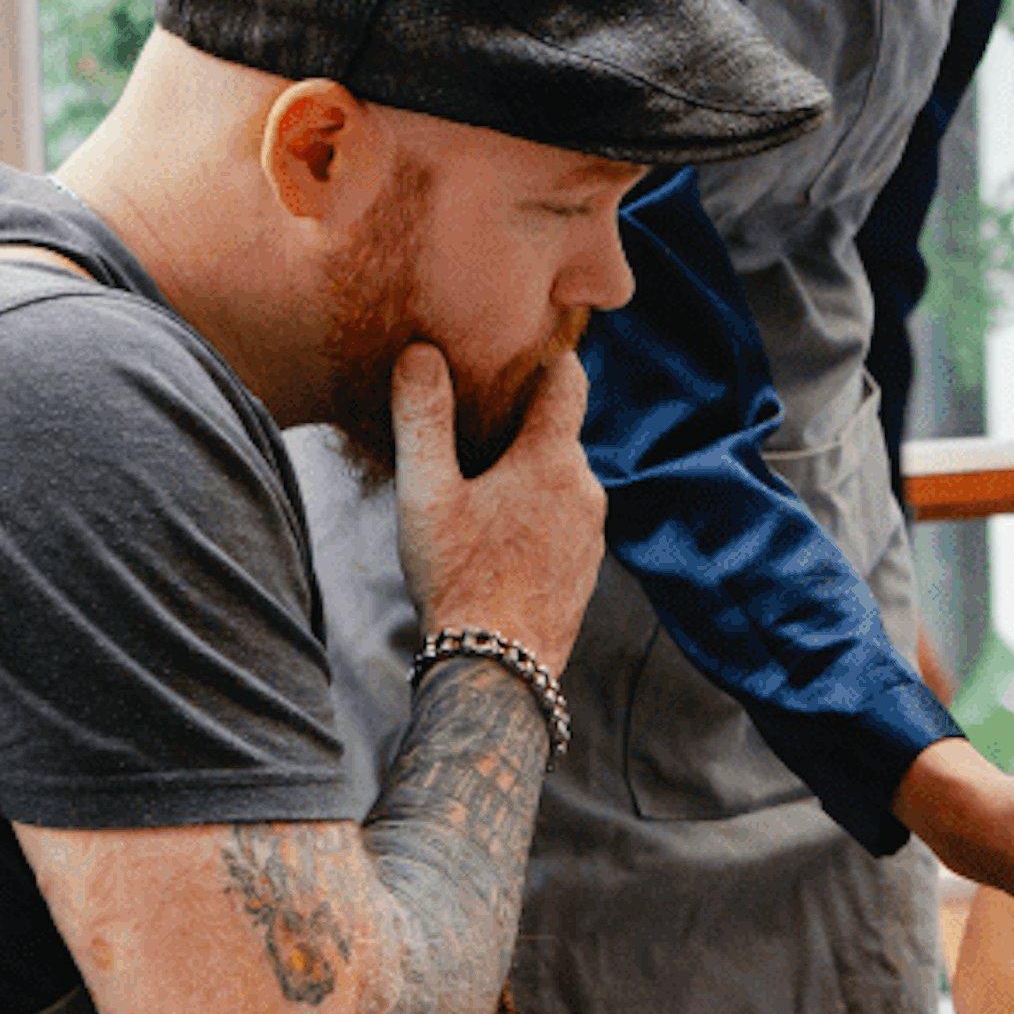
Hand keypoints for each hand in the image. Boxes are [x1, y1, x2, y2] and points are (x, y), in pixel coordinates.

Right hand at [392, 344, 600, 671]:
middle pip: (558, 430)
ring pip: (560, 477)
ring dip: (526, 472)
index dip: (543, 355)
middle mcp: (585, 488)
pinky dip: (536, 511)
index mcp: (553, 460)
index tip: (514, 346)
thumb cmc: (458, 578)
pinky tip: (496, 531)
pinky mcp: (587, 565)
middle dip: (520, 421)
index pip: (567, 378)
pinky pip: (563, 518)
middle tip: (472, 420)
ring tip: (477, 484)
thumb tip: (421, 352)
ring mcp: (592, 530)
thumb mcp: (426, 494)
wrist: (499, 668)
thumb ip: (422, 419)